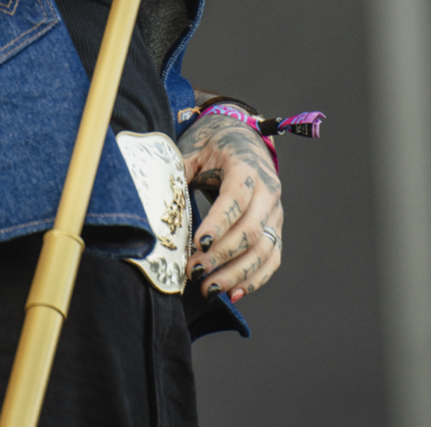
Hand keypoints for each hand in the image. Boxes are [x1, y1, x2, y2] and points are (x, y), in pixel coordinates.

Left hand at [179, 113, 283, 302]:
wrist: (241, 137)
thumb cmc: (212, 145)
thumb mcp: (192, 149)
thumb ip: (178, 172)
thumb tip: (154, 198)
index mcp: (247, 167)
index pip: (236, 198)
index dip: (219, 223)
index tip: (197, 243)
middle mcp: (268, 190)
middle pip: (252, 229)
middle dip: (222, 255)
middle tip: (194, 271)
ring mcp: (275, 212)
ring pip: (265, 249)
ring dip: (237, 273)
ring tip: (208, 288)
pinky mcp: (275, 228)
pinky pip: (272, 258)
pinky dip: (255, 279)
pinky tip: (234, 294)